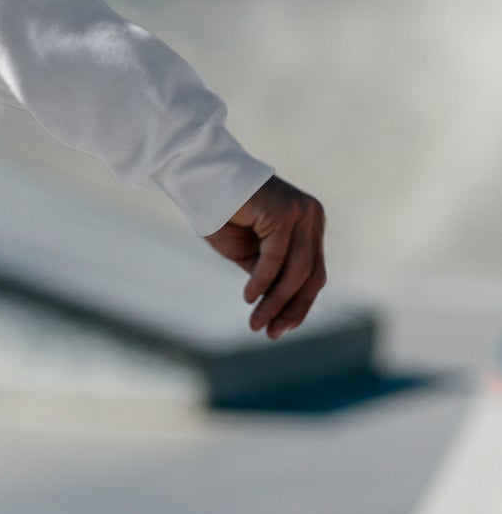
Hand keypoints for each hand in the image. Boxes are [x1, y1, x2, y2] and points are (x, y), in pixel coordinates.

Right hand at [205, 174, 326, 338]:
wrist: (200, 179)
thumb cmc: (219, 214)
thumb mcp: (249, 253)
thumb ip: (268, 273)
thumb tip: (279, 306)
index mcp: (308, 226)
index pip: (313, 274)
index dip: (298, 305)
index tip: (279, 329)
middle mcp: (312, 217)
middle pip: (311, 275)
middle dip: (290, 308)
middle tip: (270, 334)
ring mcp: (302, 213)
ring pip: (297, 270)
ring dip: (275, 301)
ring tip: (256, 323)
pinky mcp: (285, 213)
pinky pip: (277, 257)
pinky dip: (263, 280)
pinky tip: (249, 296)